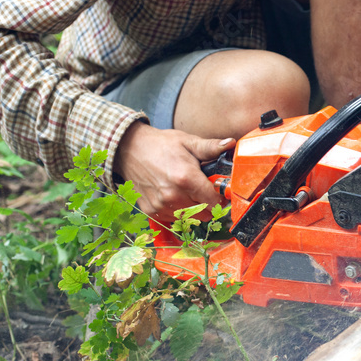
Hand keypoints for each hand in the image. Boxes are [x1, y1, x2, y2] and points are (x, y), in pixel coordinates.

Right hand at [115, 121, 234, 222]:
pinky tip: (174, 195)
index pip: (215, 202)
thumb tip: (231, 144)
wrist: (128, 149)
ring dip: (194, 209)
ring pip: (191, 218)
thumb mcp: (188, 141)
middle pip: (205, 213)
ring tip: (187, 191)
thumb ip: (211, 147)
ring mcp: (161, 206)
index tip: (219, 191)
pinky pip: (174, 219)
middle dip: (208, 203)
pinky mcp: (151, 211)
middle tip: (202, 189)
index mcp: (186, 179)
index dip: (221, 197)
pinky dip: (178, 211)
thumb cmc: (161, 145)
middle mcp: (173, 196)